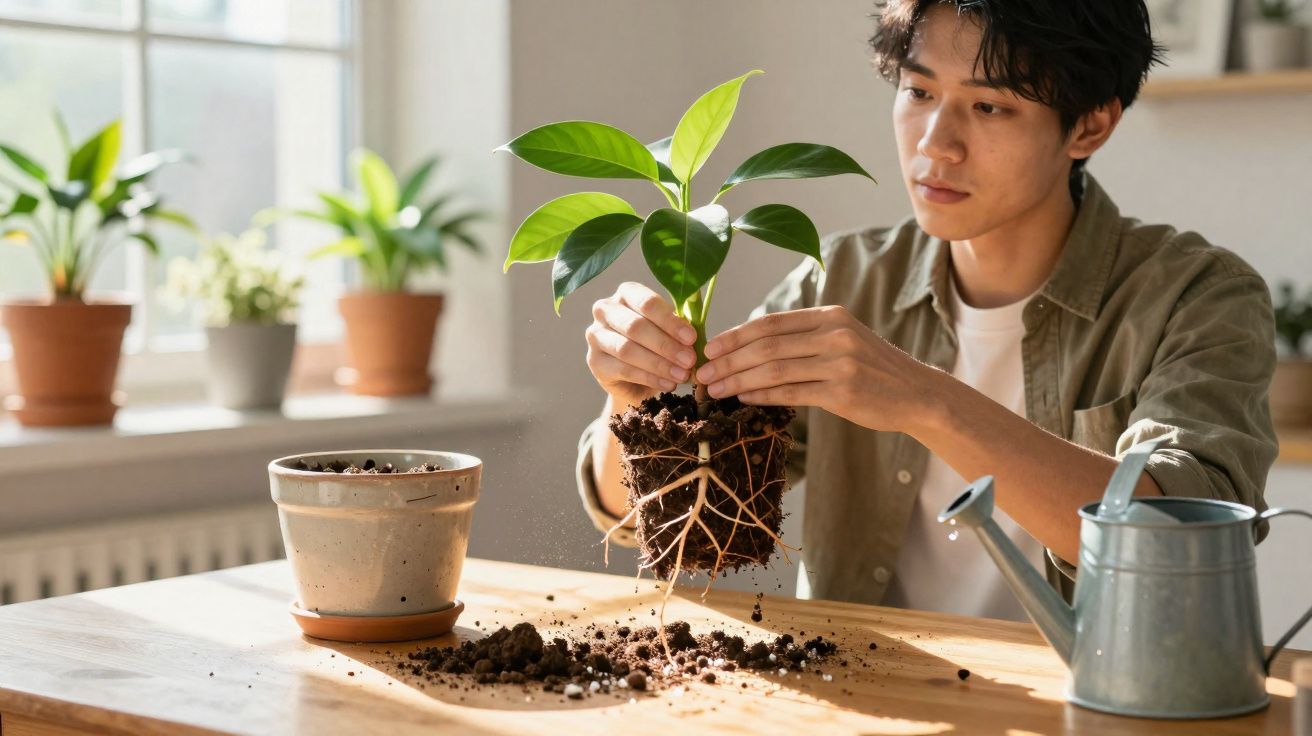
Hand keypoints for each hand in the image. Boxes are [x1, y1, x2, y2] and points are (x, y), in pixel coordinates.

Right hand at [586, 282, 698, 405]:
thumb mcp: (670, 331)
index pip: (647, 302)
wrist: (635, 379)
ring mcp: (596, 335)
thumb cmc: (656, 345)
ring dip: (659, 364)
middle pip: (635, 326)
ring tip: (681, 375)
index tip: (692, 338)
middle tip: (690, 360)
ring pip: (627, 349)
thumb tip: (696, 333)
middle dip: (666, 345)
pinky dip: (649, 378)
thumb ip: (680, 326)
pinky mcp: (594, 361)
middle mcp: (605, 309)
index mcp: (627, 293)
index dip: (670, 321)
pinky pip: (623, 370)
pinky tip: (668, 384)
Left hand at [694, 305, 939, 432]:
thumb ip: (802, 339)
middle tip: (701, 372)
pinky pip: (791, 393)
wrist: (916, 394)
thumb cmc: (871, 370)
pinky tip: (742, 398)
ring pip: (774, 369)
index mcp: (829, 316)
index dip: (734, 335)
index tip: (709, 348)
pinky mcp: (843, 392)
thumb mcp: (841, 340)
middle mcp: (834, 334)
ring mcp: (840, 362)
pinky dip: (762, 395)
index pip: (770, 323)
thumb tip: (748, 346)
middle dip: (728, 360)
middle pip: (766, 345)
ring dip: (737, 379)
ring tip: (714, 389)